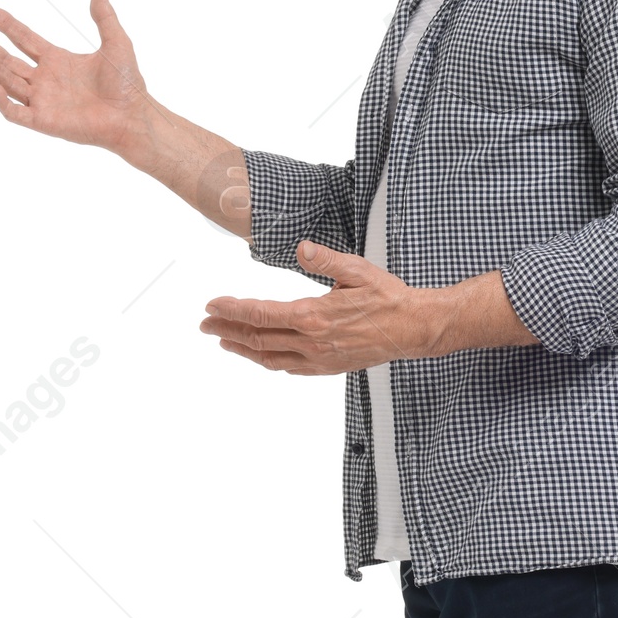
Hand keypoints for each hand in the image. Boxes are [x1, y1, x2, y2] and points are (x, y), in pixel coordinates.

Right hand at [0, 0, 147, 150]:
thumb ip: (105, 18)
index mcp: (57, 60)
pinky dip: (2, 102)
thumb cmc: (127, 84)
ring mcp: (43, 101)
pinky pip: (16, 113)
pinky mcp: (44, 122)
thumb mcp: (116, 43)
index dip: (6, 25)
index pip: (24, 39)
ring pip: (9, 82)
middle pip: (8, 61)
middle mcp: (45, 80)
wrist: (133, 115)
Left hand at [201, 243, 445, 374]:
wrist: (413, 328)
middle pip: (257, 338)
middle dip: (227, 330)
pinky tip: (259, 355)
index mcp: (314, 315)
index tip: (212, 304)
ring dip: (242, 349)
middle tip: (204, 324)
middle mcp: (312, 342)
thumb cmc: (387, 297)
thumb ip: (326, 260)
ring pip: (269, 357)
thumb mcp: (357, 270)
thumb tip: (301, 249)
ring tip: (222, 340)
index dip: (232, 309)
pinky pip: (289, 368)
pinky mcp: (328, 367)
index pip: (261, 314)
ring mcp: (319, 358)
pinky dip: (268, 361)